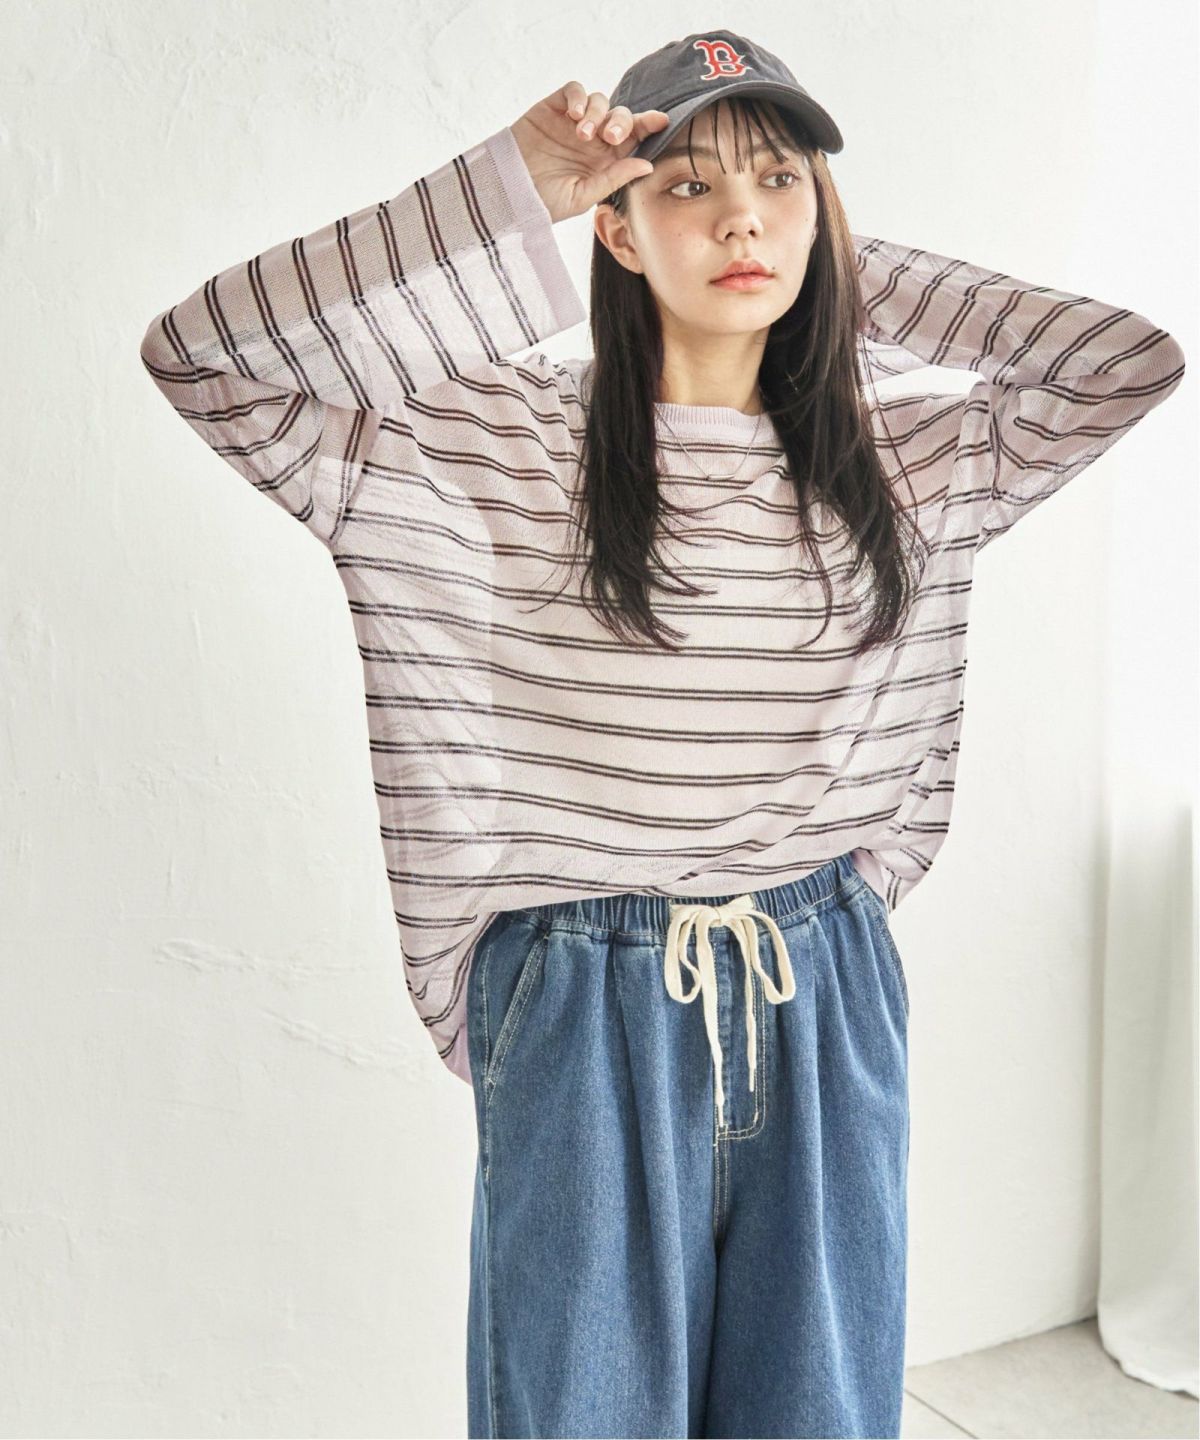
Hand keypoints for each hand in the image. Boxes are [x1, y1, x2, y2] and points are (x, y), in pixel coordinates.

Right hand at [510, 82, 670, 223]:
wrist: (508, 194)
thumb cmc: (544, 202)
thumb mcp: (583, 195)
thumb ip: (614, 178)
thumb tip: (647, 163)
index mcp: (606, 160)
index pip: (634, 137)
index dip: (649, 125)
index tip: (662, 122)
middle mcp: (594, 138)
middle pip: (620, 115)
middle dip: (623, 122)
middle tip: (613, 138)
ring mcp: (573, 122)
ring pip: (599, 101)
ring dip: (597, 114)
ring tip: (583, 135)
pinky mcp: (553, 108)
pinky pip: (574, 90)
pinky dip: (579, 97)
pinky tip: (575, 116)